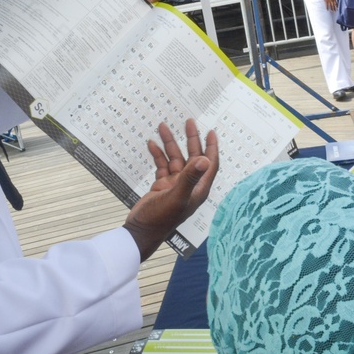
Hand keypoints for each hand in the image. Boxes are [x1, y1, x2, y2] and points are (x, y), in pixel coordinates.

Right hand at [123, 120, 218, 261]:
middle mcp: (189, 185)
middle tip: (189, 122)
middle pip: (193, 157)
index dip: (212, 147)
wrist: (141, 231)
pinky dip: (157, 154)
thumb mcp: (176, 196)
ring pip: (174, 158)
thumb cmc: (161, 219)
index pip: (210, 164)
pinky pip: (161, 165)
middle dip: (191, 139)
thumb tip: (205, 160)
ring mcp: (174, 184)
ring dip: (170, 144)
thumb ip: (190, 178)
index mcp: (198, 189)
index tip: (211, 131)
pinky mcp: (162, 185)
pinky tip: (152, 144)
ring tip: (163, 127)